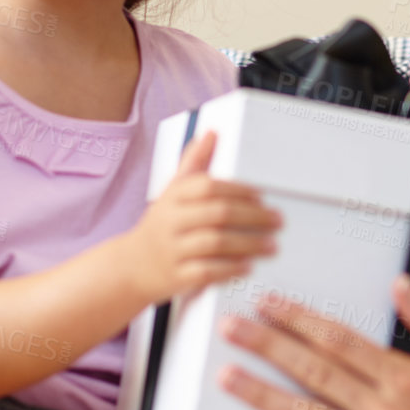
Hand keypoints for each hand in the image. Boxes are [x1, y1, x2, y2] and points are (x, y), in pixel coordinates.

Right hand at [123, 132, 279, 302]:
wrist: (132, 267)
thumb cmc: (162, 224)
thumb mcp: (172, 192)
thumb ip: (193, 163)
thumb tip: (212, 132)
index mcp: (172, 198)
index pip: (208, 187)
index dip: (237, 190)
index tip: (261, 195)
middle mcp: (170, 222)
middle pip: (217, 214)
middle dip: (253, 217)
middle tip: (278, 220)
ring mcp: (172, 250)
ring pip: (214, 243)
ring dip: (249, 244)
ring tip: (272, 245)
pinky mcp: (176, 277)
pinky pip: (206, 272)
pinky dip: (229, 269)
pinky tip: (249, 266)